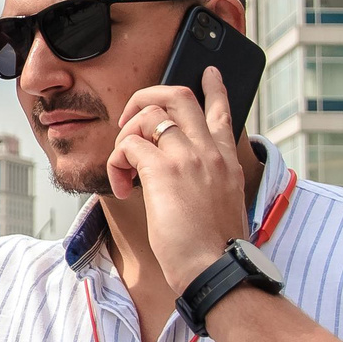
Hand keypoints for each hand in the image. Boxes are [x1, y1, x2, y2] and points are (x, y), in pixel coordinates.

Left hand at [106, 65, 251, 292]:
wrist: (216, 269)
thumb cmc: (214, 250)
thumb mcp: (223, 207)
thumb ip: (209, 185)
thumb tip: (180, 182)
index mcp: (226, 162)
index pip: (222, 112)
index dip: (214, 89)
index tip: (209, 72)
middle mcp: (209, 152)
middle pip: (178, 96)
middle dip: (146, 98)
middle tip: (129, 120)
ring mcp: (188, 157)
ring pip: (148, 116)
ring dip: (125, 136)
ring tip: (124, 167)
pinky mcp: (163, 170)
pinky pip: (128, 146)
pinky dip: (116, 163)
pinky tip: (124, 188)